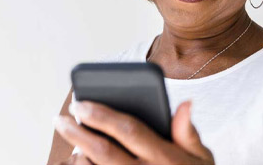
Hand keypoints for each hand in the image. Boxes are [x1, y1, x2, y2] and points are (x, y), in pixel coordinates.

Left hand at [53, 100, 213, 164]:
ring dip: (77, 154)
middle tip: (60, 118)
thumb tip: (185, 103)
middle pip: (103, 150)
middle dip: (77, 132)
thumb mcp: (202, 158)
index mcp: (166, 158)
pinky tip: (79, 158)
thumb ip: (189, 132)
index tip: (81, 103)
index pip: (129, 130)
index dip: (102, 115)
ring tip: (71, 139)